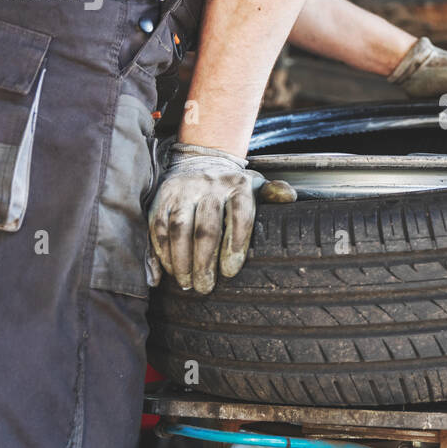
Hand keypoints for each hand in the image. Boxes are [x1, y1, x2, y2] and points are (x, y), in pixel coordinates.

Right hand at [147, 143, 295, 294]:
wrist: (200, 160)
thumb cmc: (233, 185)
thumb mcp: (256, 185)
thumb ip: (273, 193)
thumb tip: (289, 197)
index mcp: (237, 185)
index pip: (239, 217)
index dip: (235, 247)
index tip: (230, 272)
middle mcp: (209, 186)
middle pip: (205, 229)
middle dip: (204, 263)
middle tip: (205, 287)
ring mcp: (182, 191)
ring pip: (178, 230)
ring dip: (180, 261)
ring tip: (186, 283)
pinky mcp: (162, 198)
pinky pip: (157, 228)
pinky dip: (158, 253)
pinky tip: (163, 275)